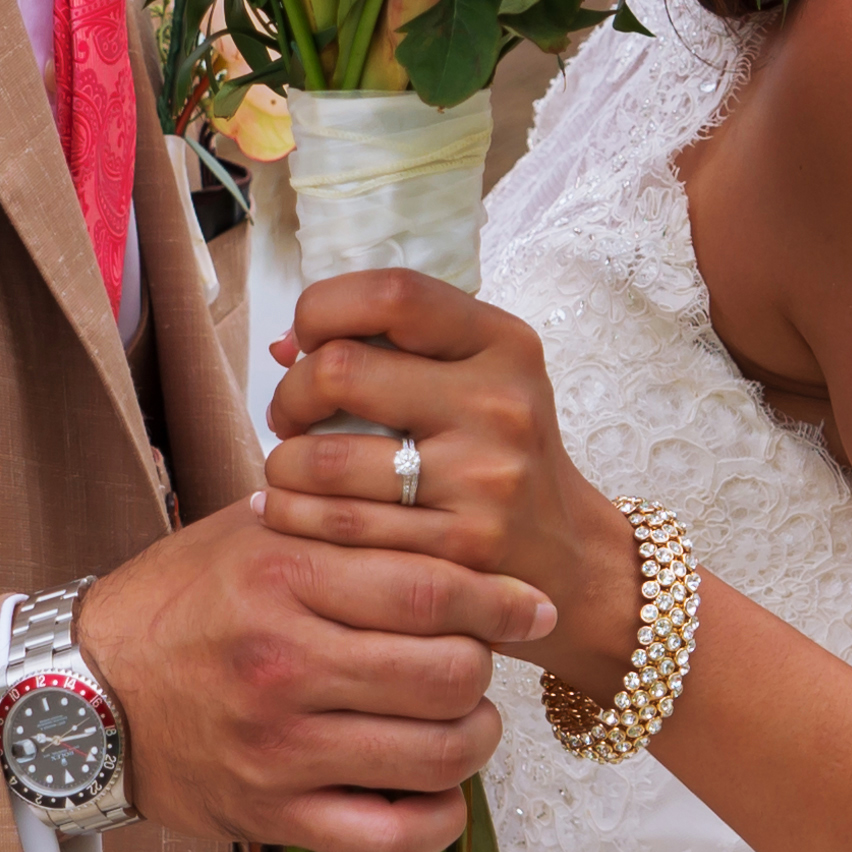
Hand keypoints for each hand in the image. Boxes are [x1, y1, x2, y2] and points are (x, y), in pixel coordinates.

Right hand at [72, 495, 550, 851]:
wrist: (77, 694)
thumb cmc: (172, 603)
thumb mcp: (242, 532)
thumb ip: (332, 516)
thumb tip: (430, 495)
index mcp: (282, 574)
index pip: (431, 588)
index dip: (502, 600)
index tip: (534, 607)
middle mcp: (284, 661)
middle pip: (448, 673)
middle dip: (485, 669)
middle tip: (476, 661)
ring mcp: (279, 747)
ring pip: (436, 755)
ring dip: (474, 739)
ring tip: (463, 721)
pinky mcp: (270, 814)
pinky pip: (390, 838)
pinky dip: (437, 820)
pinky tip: (437, 792)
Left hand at [257, 269, 645, 702]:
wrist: (569, 559)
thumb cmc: (499, 457)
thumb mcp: (475, 383)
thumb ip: (391, 352)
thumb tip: (282, 345)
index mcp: (503, 344)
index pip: (392, 293)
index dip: (324, 309)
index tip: (307, 342)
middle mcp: (500, 402)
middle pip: (341, 369)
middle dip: (290, 395)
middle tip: (289, 418)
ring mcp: (485, 477)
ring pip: (326, 459)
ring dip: (283, 465)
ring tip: (288, 471)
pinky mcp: (462, 545)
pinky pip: (342, 526)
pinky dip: (295, 517)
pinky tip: (293, 514)